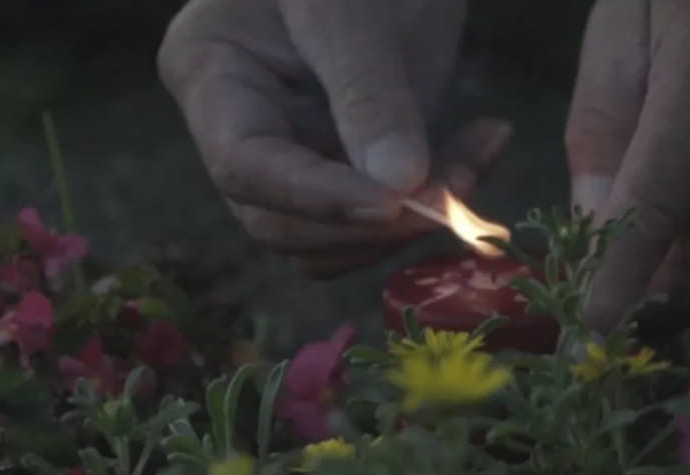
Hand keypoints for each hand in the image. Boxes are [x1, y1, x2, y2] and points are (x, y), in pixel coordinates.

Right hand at [158, 0, 498, 277]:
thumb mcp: (353, 8)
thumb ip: (369, 94)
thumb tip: (398, 187)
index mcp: (209, 74)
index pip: (245, 165)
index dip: (316, 197)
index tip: (393, 203)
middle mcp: (235, 127)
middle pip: (278, 219)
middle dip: (367, 223)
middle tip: (452, 194)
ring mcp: (287, 151)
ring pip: (326, 237)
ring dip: (403, 224)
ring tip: (475, 166)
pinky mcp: (340, 162)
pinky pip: (373, 215)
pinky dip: (429, 201)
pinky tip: (480, 152)